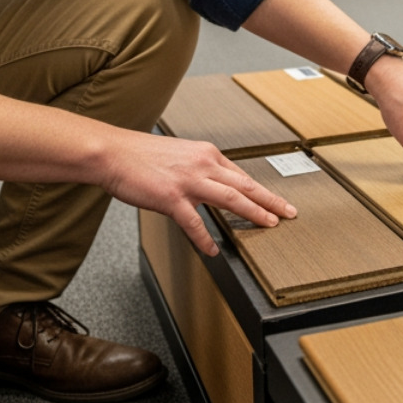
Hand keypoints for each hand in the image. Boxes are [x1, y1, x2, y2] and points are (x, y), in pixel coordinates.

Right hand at [98, 129, 297, 255]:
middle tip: (289, 212)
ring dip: (253, 213)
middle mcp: (202, 164)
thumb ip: (200, 169)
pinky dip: (205, 238)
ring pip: (230, 198)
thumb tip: (215, 185)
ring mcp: (188, 181)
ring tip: (268, 225)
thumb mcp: (180, 154)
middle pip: (245, 185)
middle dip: (270, 200)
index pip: (241, 175)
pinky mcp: (171, 197)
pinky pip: (194, 222)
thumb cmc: (141, 156)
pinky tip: (213, 249)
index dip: (261, 190)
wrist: (113, 152)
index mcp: (206, 154)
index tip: (276, 200)